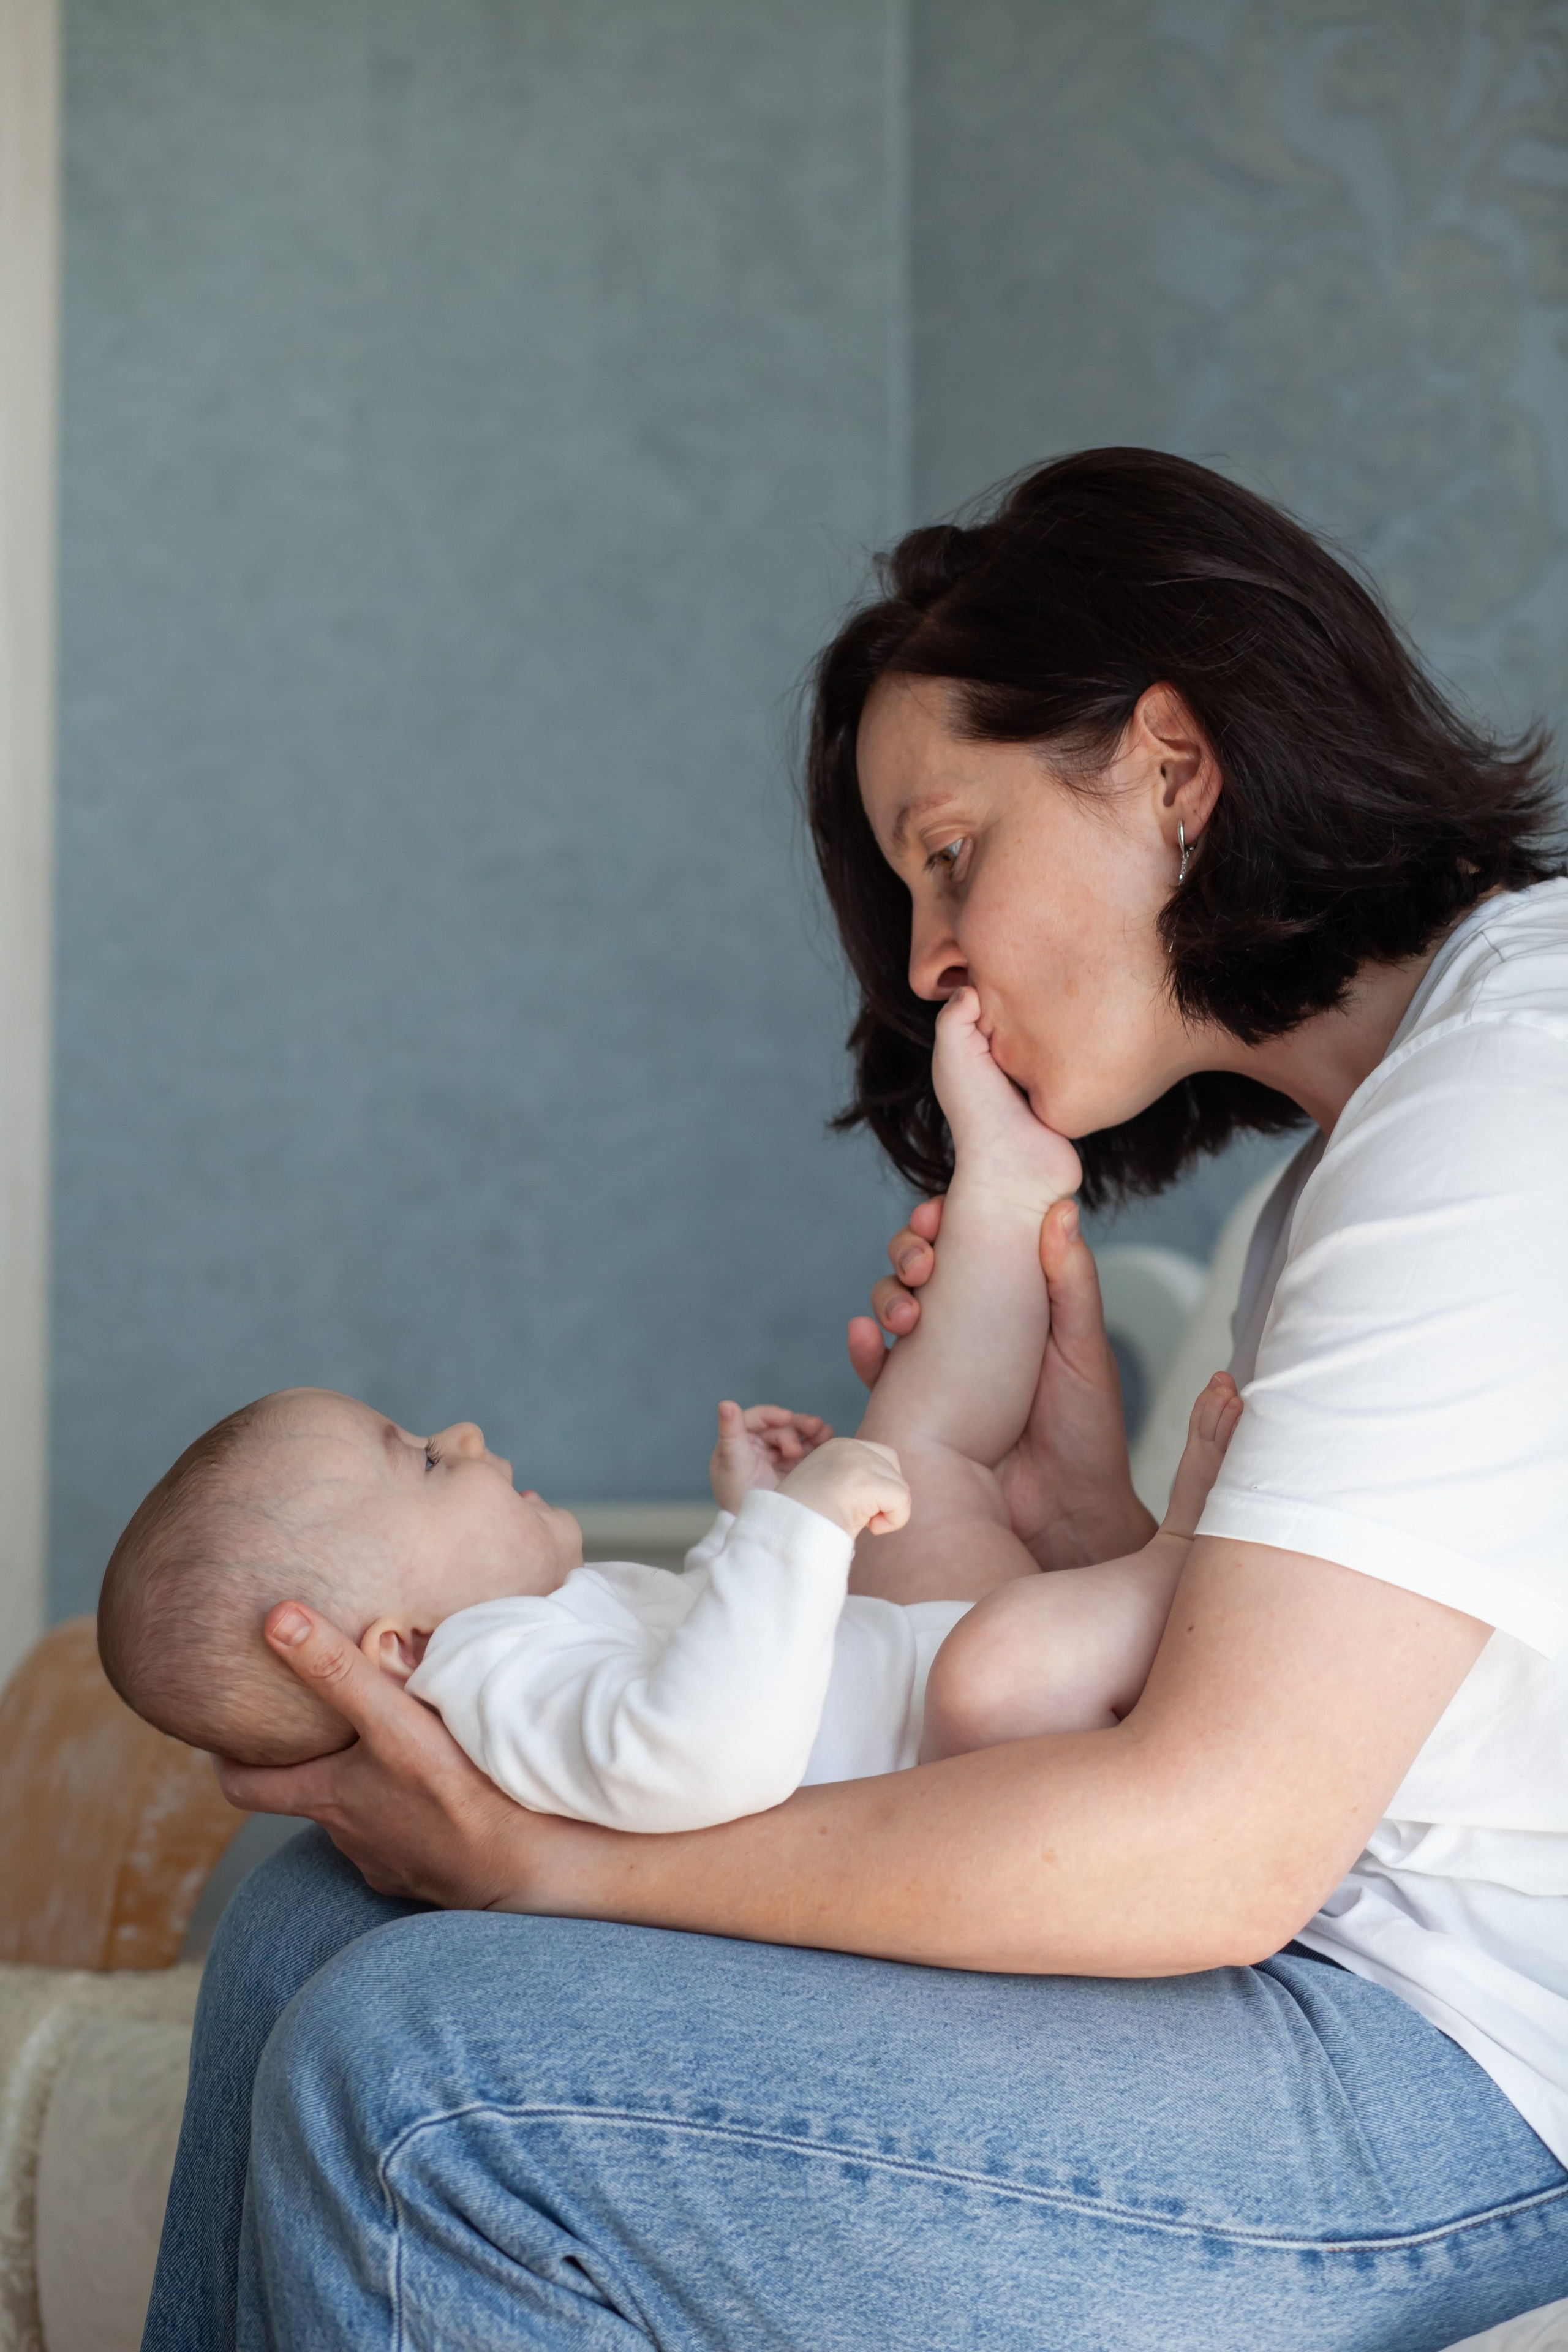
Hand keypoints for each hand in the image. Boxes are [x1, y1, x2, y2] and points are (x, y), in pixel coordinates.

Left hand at [215, 1602, 590, 1909]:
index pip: (248, 1787)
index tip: (225, 1739)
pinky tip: (440, 1800)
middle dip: (310, 1767)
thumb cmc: (457, 1792)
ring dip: (369, 1791)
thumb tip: (277, 1618)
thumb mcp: (393, 1721)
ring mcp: (388, 1862)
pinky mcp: (427, 1878)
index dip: (229, 1761)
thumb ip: (337, 1670)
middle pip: (310, 1799)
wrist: (522, 1868)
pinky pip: (407, 1843)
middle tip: (316, 1732)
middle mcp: (348, 1835)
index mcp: (329, 1797)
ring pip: (363, 1819)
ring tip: (394, 1754)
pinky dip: (411, 1820)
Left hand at [709, 1401, 832, 1514]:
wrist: (761, 1529)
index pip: (757, 1420)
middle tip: (814, 1428)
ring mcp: (778, 1459)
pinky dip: (818, 1443)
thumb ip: (730, 1432)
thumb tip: (725, 1403)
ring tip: (825, 1432)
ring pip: (798, 1436)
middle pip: (781, 1426)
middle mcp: (759, 1448)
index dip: (773, 1415)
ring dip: (812, 1431)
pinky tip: (828, 1439)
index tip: (787, 1418)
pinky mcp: (795, 1469)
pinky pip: (808, 1450)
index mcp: (739, 1443)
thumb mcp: (733, 1462)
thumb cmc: (739, 1496)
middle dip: (797, 1426)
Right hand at [778, 1434, 909, 1537]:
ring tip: (860, 1524)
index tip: (853, 1508)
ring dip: (888, 1511)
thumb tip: (893, 1490)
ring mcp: (855, 1461)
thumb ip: (857, 1481)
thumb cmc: (807, 1524)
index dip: (878, 1488)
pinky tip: (871, 1530)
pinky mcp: (864, 1481)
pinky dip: (895, 1520)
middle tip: (859, 1517)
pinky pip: (903, 1500)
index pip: (880, 1457)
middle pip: (894, 1468)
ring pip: (900, 1486)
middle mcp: (846, 1446)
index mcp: (836, 1447)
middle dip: (886, 1496)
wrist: (785, 1537)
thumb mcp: (832, 1490)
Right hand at [849, 1197, 1155, 1569]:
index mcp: (1013, 1302)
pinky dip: (864, 1349)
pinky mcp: (914, 1404)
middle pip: (922, 1267)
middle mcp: (970, 1326)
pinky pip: (877, 1369)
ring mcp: (938, 1365)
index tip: (939, 1214)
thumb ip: (1071, 1281)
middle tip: (920, 1262)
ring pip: (894, 1308)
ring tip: (902, 1313)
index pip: (970, 1243)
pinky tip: (866, 1339)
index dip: (947, 1221)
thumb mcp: (1084, 1348)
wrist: (1063, 1518)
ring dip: (886, 1295)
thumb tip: (1061, 1208)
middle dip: (909, 1252)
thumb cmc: (1086, 1433)